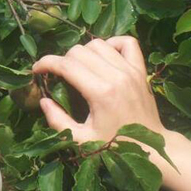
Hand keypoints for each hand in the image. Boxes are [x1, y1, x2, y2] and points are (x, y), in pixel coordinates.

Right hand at [33, 36, 165, 142]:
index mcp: (101, 93)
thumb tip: (43, 101)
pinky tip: (104, 56)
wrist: (153, 148)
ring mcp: (131, 70)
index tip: (36, 69)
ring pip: (98, 43)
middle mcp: (116, 76)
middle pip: (79, 51)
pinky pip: (126, 42)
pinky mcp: (140, 70)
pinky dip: (112, 44)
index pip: (66, 65)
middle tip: (59, 75)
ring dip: (83, 52)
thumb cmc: (116, 145)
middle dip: (62, 59)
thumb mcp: (82, 140)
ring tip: (79, 67)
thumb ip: (58, 121)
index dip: (46, 63)